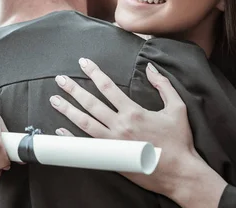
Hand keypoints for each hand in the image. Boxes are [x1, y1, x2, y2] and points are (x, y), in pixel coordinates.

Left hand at [49, 58, 225, 204]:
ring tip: (55, 100)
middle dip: (74, 90)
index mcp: (134, 112)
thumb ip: (163, 85)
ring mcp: (113, 143)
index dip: (94, 73)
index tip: (84, 63)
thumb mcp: (177, 108)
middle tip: (60, 79)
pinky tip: (60, 131)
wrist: (179, 172)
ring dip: (68, 111)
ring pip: (85, 123)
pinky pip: (87, 147)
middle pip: (91, 104)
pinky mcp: (111, 158)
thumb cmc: (179, 140)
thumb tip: (151, 68)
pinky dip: (72, 139)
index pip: (108, 88)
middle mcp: (120, 126)